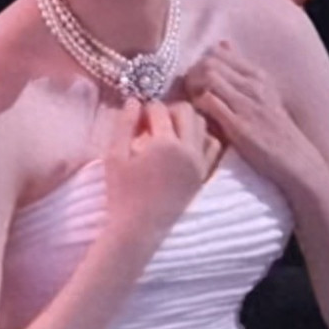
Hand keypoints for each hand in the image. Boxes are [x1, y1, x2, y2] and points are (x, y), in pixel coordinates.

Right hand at [105, 99, 222, 239]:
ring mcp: (200, 163)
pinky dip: (202, 139)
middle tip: (153, 123)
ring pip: (203, 126)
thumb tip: (134, 100)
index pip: (160, 109)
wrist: (139, 228)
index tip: (137, 119)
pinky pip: (213, 147)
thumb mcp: (114, 156)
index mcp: (165, 144)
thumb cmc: (121, 193)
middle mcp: (188, 150)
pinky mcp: (203, 175)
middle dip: (169, 110)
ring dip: (186, 122)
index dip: (145, 109)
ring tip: (168, 133)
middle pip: (187, 111)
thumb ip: (124, 124)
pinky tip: (184, 145)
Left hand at [185, 41, 315, 188]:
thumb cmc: (276, 130)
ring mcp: (246, 104)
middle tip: (189, 94)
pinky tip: (198, 117)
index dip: (201, 64)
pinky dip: (196, 105)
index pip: (219, 52)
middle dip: (192, 75)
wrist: (296, 160)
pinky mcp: (238, 125)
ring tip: (192, 105)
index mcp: (259, 75)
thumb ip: (242, 71)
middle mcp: (253, 85)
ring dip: (193, 88)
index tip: (197, 82)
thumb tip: (223, 44)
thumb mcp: (265, 94)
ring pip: (208, 76)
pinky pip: (208, 102)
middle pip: (210, 61)